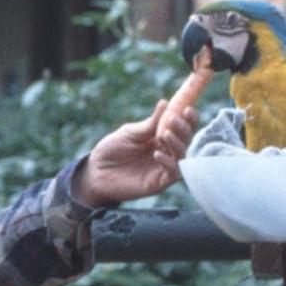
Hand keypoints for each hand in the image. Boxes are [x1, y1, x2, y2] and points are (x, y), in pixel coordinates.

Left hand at [74, 98, 196, 206]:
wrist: (96, 172)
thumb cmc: (112, 150)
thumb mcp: (130, 133)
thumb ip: (149, 123)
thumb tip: (165, 102)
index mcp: (161, 137)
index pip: (182, 127)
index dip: (189, 118)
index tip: (188, 109)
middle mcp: (167, 152)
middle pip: (186, 140)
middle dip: (183, 129)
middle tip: (173, 120)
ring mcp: (164, 167)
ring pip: (182, 156)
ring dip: (176, 144)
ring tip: (164, 134)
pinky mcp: (159, 182)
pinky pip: (173, 174)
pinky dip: (168, 163)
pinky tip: (157, 154)